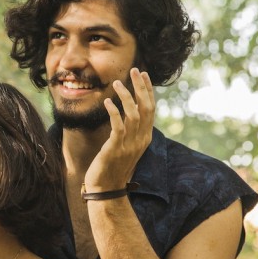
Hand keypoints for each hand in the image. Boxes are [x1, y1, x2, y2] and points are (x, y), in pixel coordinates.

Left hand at [84, 68, 153, 190]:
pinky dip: (114, 112)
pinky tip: (107, 101)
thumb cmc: (113, 166)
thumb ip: (129, 130)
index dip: (148, 90)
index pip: (151, 109)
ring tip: (116, 83)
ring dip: (126, 96)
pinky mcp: (116, 149)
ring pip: (133, 114)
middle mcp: (141, 139)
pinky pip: (118, 126)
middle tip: (135, 69)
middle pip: (146, 107)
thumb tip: (129, 113)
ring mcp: (130, 145)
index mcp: (145, 137)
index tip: (143, 74)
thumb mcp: (126, 146)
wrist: (106, 189)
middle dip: (141, 87)